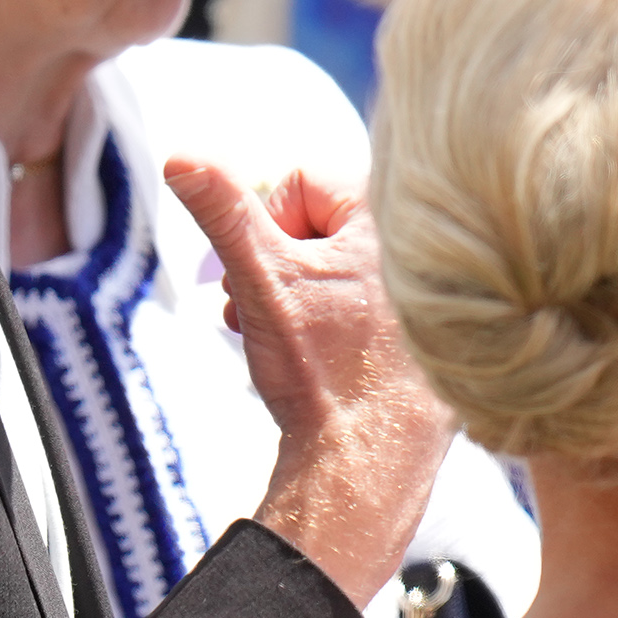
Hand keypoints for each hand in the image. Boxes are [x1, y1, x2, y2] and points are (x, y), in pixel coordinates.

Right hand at [162, 160, 453, 606]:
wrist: (368, 462)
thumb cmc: (322, 368)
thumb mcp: (261, 277)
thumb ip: (223, 210)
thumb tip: (182, 155)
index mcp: (390, 217)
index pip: (304, 180)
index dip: (268, 225)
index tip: (264, 273)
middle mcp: (421, 248)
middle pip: (322, 225)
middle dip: (278, 262)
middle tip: (258, 305)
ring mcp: (433, 295)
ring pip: (342, 266)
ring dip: (299, 294)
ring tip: (283, 335)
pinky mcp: (435, 336)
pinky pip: (373, 304)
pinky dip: (340, 322)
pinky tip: (323, 357)